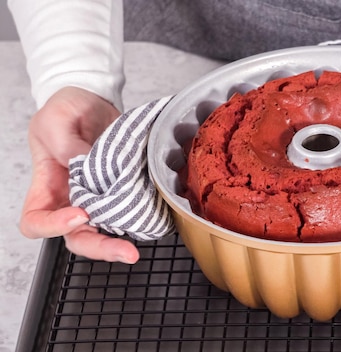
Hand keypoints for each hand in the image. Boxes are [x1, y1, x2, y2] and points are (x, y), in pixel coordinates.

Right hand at [20, 87, 139, 263]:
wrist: (92, 99)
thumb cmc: (65, 110)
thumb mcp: (57, 120)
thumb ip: (68, 145)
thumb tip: (86, 166)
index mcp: (46, 186)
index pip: (36, 221)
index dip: (54, 227)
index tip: (80, 215)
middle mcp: (70, 199)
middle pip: (76, 237)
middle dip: (100, 247)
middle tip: (126, 251)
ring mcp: (96, 197)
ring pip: (105, 231)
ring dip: (122, 241)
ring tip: (140, 245)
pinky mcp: (120, 190)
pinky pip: (127, 212)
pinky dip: (139, 218)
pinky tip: (152, 218)